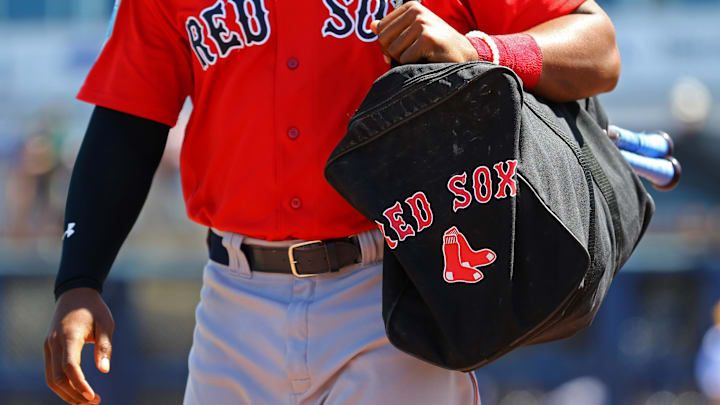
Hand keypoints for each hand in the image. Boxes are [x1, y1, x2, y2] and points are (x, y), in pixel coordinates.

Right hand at [44, 288, 113, 404]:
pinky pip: (51, 372)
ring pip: (51, 378)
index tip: (92, 396)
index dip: (79, 384)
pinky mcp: (49, 348)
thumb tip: (104, 371)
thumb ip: (105, 347)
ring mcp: (48, 346)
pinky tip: (76, 390)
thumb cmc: (94, 308)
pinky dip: (62, 384)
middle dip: (74, 394)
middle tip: (93, 402)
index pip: (69, 366)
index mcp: (69, 336)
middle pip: (57, 378)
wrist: (75, 293)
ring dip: (67, 393)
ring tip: (86, 401)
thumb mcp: (106, 323)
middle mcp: (54, 343)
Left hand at [370, 1, 477, 64]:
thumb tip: (372, 25)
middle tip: (412, 56)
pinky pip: (405, 59)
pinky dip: (414, 65)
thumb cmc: (437, 46)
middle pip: (384, 39)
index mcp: (411, 7)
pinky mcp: (428, 38)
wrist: (466, 54)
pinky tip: (429, 59)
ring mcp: (422, 23)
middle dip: (393, 54)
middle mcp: (416, 11)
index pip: (381, 29)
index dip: (386, 46)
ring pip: (394, 50)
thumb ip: (393, 29)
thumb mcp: (414, 33)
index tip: (401, 52)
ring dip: (405, 60)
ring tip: (422, 56)